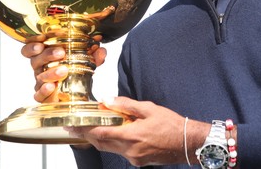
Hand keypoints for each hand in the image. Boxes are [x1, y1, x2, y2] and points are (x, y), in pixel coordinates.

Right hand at [21, 32, 105, 102]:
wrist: (79, 94)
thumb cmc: (75, 72)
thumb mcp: (87, 61)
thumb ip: (94, 55)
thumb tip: (101, 50)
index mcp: (45, 56)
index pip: (30, 49)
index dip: (31, 46)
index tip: (40, 44)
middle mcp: (40, 69)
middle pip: (35, 61)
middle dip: (47, 55)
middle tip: (60, 53)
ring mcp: (40, 83)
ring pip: (39, 77)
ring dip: (50, 73)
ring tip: (63, 70)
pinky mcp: (44, 98)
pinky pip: (39, 95)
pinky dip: (44, 91)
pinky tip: (52, 87)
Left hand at [67, 96, 209, 166]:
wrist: (187, 142)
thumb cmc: (172, 125)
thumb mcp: (149, 109)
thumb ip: (127, 105)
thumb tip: (109, 101)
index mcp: (132, 136)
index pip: (101, 134)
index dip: (85, 130)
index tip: (73, 126)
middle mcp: (130, 150)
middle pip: (101, 144)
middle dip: (87, 136)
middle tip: (75, 128)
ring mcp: (134, 157)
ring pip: (110, 149)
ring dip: (99, 140)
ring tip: (90, 130)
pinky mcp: (138, 160)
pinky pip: (120, 151)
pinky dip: (113, 143)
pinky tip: (113, 134)